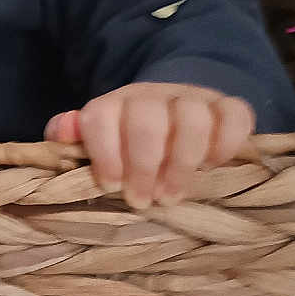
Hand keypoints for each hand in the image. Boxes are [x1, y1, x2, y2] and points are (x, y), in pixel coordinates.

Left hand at [44, 83, 254, 209]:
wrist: (176, 110)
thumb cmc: (131, 142)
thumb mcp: (100, 141)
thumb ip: (74, 136)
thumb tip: (61, 131)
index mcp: (115, 103)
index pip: (102, 116)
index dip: (104, 153)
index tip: (110, 185)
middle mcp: (153, 96)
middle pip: (146, 118)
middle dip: (143, 165)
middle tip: (142, 200)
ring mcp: (192, 98)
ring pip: (192, 118)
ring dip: (181, 163)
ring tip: (171, 196)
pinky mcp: (227, 106)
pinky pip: (234, 116)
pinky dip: (225, 145)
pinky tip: (212, 168)